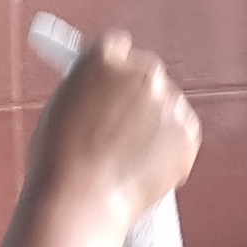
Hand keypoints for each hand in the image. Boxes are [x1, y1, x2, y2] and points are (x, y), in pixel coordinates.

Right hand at [30, 29, 199, 220]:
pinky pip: (181, 133)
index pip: (117, 47)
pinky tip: (141, 168)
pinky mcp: (188, 132)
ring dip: (154, 123)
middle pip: (146, 72)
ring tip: (125, 159)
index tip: (112, 82)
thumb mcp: (61, 108)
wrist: (80, 200)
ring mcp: (168, 102)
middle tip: (122, 125)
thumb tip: (106, 95)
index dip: (114, 68)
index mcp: (102, 59)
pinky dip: (169, 149)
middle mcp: (140, 72)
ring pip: (166, 106)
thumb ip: (88, 92)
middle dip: (138, 94)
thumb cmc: (58, 163)